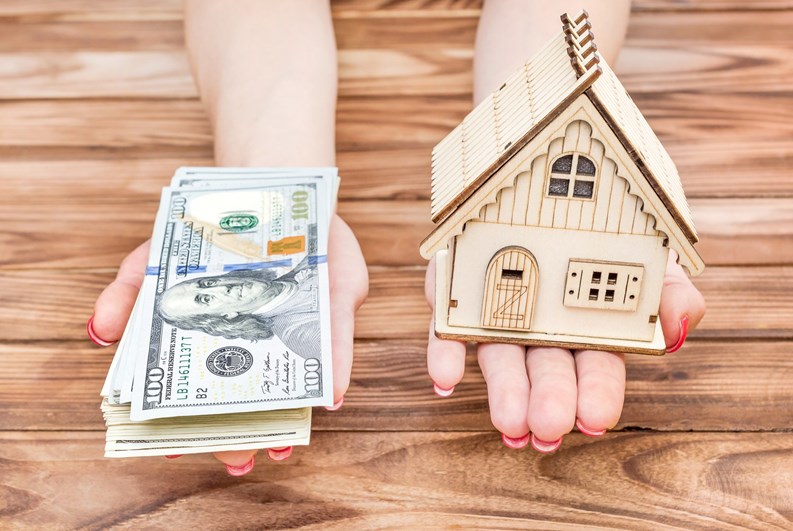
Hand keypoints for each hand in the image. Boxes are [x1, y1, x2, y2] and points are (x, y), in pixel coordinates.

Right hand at [89, 214, 367, 472]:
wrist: (264, 185)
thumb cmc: (209, 231)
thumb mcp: (157, 255)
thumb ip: (128, 290)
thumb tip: (99, 331)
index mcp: (209, 339)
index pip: (196, 393)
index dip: (187, 425)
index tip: (175, 451)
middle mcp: (254, 342)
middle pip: (246, 399)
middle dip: (239, 435)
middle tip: (234, 460)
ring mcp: (296, 328)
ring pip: (295, 384)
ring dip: (290, 420)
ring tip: (279, 448)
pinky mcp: (334, 308)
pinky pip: (337, 344)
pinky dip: (337, 370)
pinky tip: (331, 396)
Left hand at [424, 251, 704, 452]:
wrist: (542, 179)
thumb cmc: (602, 225)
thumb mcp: (647, 249)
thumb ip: (669, 288)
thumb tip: (677, 330)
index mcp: (589, 327)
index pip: (595, 366)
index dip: (596, 393)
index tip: (594, 420)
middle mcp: (542, 326)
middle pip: (545, 368)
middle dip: (549, 398)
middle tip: (548, 426)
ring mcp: (496, 310)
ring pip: (500, 356)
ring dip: (504, 388)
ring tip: (510, 421)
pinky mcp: (457, 291)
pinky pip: (447, 326)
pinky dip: (445, 353)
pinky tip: (446, 379)